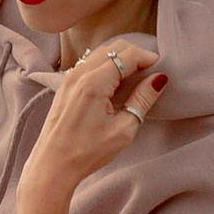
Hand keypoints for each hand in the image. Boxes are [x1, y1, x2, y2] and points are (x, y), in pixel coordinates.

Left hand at [28, 38, 165, 191]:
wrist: (52, 165)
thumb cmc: (86, 153)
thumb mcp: (122, 131)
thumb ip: (141, 100)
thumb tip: (159, 79)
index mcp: (93, 84)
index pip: (128, 55)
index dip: (148, 58)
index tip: (161, 69)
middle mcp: (79, 74)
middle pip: (114, 48)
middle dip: (136, 55)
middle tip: (151, 74)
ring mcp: (69, 77)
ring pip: (101, 53)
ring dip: (121, 59)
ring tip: (135, 80)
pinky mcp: (65, 85)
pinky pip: (90, 63)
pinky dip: (107, 66)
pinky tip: (116, 85)